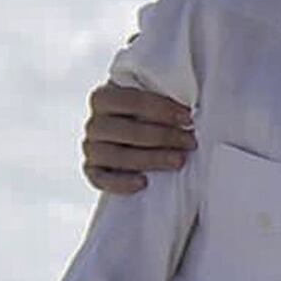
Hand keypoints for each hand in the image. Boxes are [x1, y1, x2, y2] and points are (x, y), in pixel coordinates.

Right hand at [83, 81, 195, 196]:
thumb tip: (188, 111)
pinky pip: (99, 179)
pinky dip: (120, 183)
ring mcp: (91, 148)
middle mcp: (94, 123)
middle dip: (162, 136)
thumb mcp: (155, 102)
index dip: (161, 109)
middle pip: (124, 130)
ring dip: (150, 159)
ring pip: (115, 155)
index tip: (187, 117)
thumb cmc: (150, 117)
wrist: (138, 139)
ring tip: (178, 161)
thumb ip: (164, 99)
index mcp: (104, 98)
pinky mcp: (93, 171)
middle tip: (189, 141)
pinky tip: (143, 182)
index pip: (130, 100)